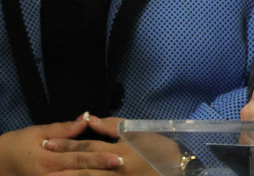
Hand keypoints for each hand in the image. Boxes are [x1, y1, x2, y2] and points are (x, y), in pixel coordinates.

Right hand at [0, 114, 121, 175]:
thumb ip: (63, 129)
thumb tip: (86, 119)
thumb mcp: (35, 133)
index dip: (99, 158)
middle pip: (80, 174)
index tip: (119, 157)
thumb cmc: (13, 147)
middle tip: (123, 167)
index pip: (79, 158)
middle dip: (102, 171)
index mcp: (47, 160)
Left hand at [41, 114, 158, 174]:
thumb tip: (91, 120)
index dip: (68, 145)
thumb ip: (114, 126)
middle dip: (61, 167)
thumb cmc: (158, 147)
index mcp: (120, 151)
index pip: (88, 147)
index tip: (48, 143)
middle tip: (41, 165)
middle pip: (83, 169)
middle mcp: (116, 169)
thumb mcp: (139, 132)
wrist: (177, 168)